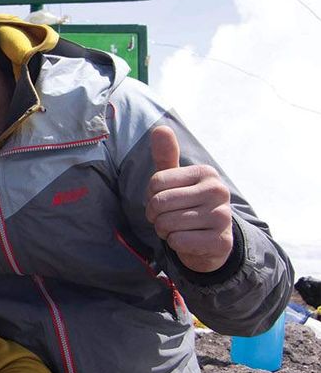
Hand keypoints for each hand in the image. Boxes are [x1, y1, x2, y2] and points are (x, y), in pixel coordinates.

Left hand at [145, 126, 232, 271]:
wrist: (211, 242)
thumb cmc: (188, 206)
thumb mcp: (177, 181)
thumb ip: (166, 157)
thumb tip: (160, 129)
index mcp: (206, 173)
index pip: (156, 182)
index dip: (151, 197)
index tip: (164, 202)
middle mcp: (218, 191)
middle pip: (159, 203)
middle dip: (155, 216)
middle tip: (167, 220)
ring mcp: (222, 217)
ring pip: (166, 223)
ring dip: (164, 231)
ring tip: (178, 229)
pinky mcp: (220, 241)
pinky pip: (177, 241)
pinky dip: (174, 244)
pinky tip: (187, 241)